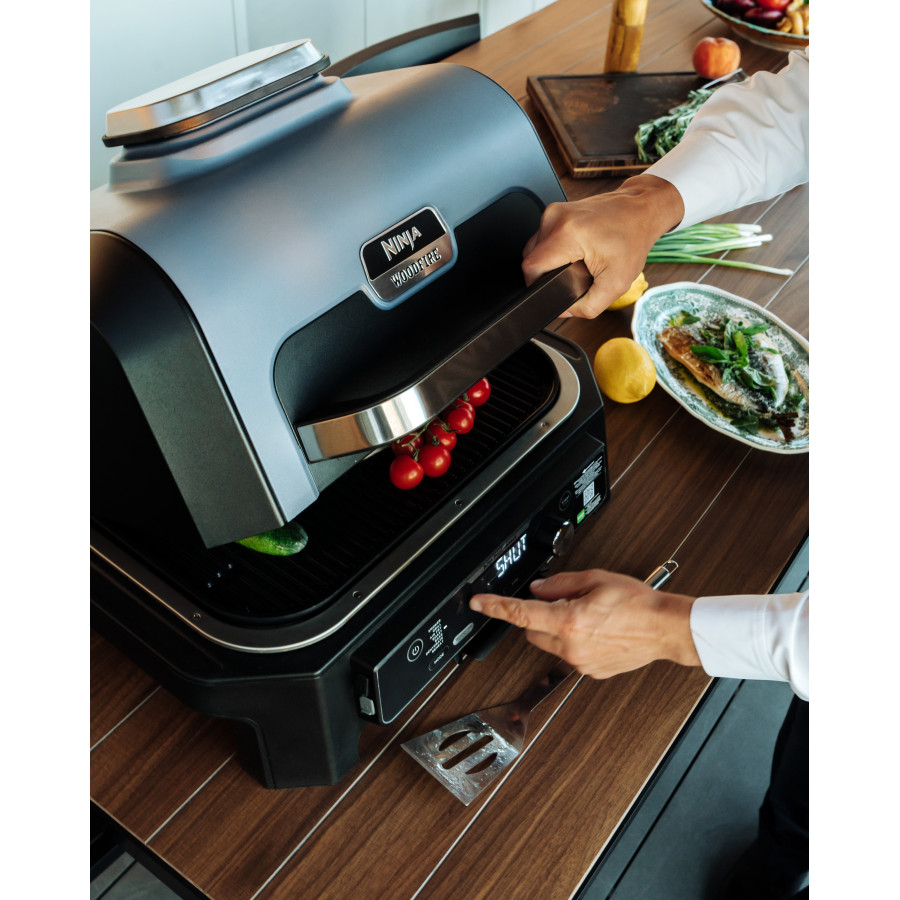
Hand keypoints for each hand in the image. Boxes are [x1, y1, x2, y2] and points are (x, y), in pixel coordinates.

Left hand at [469, 568, 700, 678]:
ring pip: (549, 644)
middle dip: (537, 615)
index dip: (495, 607)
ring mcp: (580, 662)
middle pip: (531, 631)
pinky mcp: (590, 671)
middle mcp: (570, 646)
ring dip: (555, 629)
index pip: (520, 613)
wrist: (665, 629)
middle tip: (562, 602)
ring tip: (585, 616)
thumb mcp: (596, 579)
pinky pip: (568, 654)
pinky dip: (572, 641)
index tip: (478, 603)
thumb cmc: (638, 604)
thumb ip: (561, 583)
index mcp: (568, 621)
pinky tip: (595, 630)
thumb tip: (539, 588)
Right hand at [522, 174, 684, 317]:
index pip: (531, 267)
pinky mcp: (556, 210)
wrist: (641, 209)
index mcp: (568, 234)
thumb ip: (587, 307)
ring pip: (534, 249)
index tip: (554, 288)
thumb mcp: (616, 284)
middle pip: (531, 259)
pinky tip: (574, 251)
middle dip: (548, 274)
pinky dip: (555, 250)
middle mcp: (556, 218)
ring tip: (576, 261)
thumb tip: (563, 311)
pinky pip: (543, 238)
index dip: (538, 285)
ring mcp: (554, 211)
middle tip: (574, 273)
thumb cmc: (633, 239)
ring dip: (550, 261)